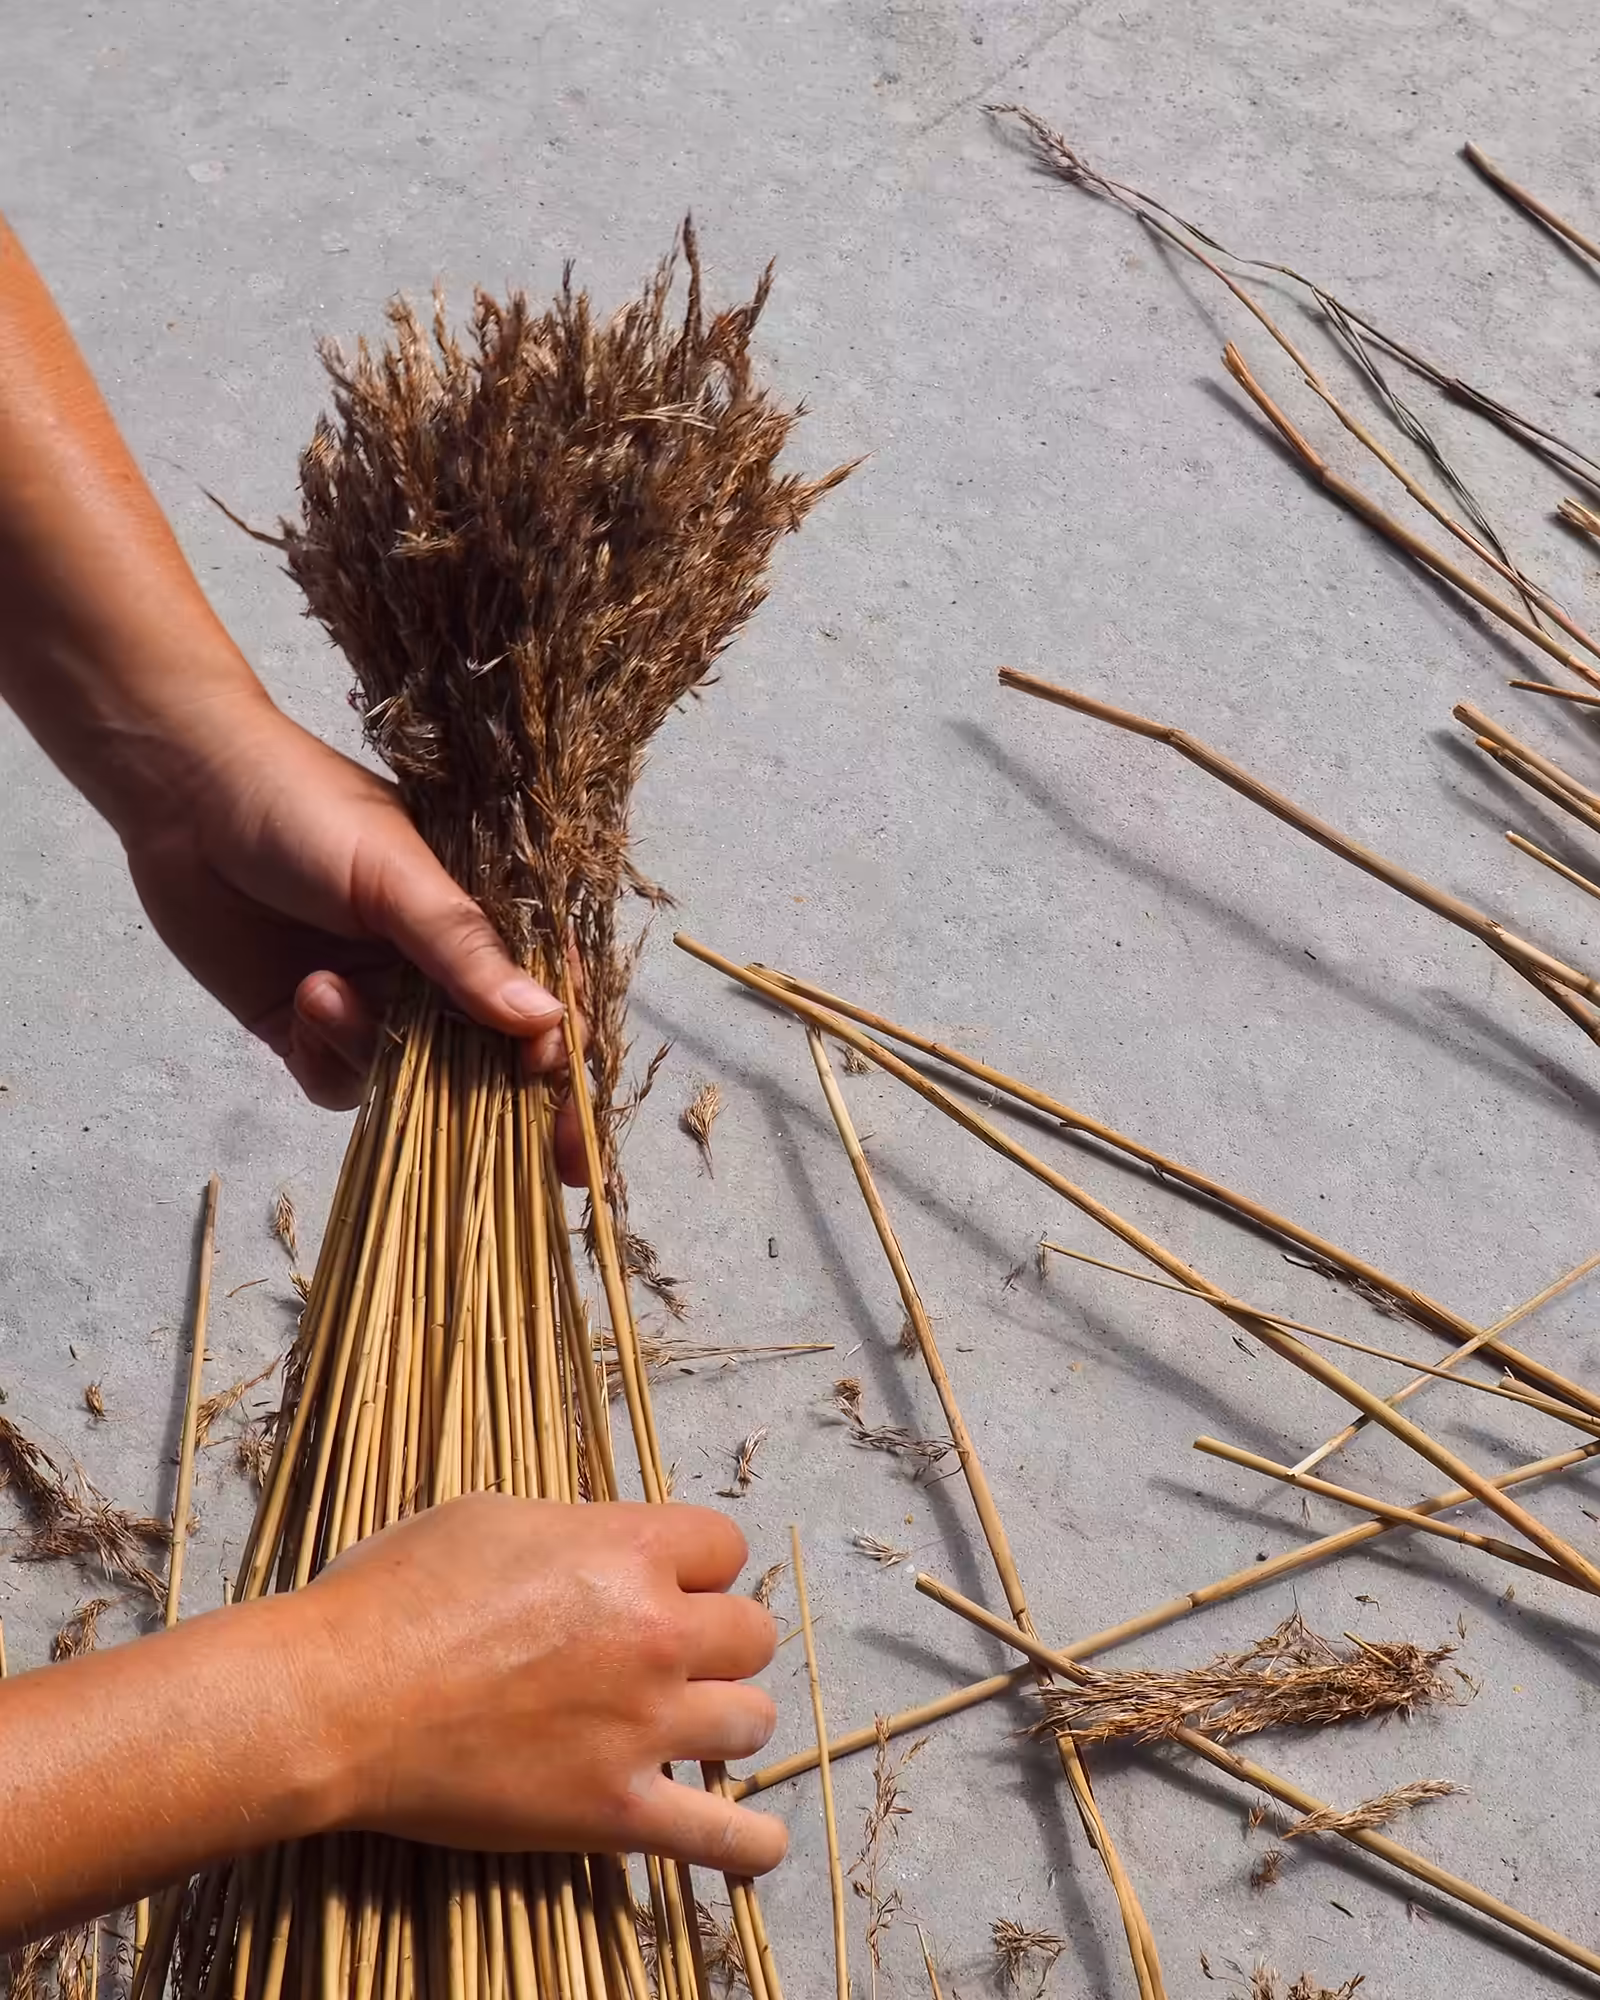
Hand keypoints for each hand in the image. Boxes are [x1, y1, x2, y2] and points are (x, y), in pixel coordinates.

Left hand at [119, 691, 586, 1177]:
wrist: (184, 794)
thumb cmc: (305, 806)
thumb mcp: (396, 874)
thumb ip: (465, 950)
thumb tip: (546, 1020)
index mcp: (482, 924)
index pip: (543, 1006)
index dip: (557, 1064)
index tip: (559, 1111)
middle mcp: (438, 973)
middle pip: (486, 1064)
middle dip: (483, 1100)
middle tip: (485, 1135)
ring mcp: (377, 1004)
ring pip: (410, 1082)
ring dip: (370, 1049)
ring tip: (322, 990)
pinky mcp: (312, 1028)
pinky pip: (340, 1084)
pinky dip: (325, 1057)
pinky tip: (302, 999)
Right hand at [301, 1495, 785, 1869]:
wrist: (340, 1699)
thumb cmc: (397, 1594)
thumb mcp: (494, 1519)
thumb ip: (574, 1533)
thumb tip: (599, 1548)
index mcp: (628, 1550)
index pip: (725, 1546)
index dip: (698, 1564)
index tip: (670, 1581)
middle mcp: (654, 1633)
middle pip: (752, 1633)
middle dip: (719, 1638)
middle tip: (674, 1652)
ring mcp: (642, 1726)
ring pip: (751, 1721)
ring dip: (724, 1719)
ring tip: (689, 1723)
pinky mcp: (614, 1809)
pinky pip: (719, 1835)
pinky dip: (747, 1841)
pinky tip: (755, 1840)